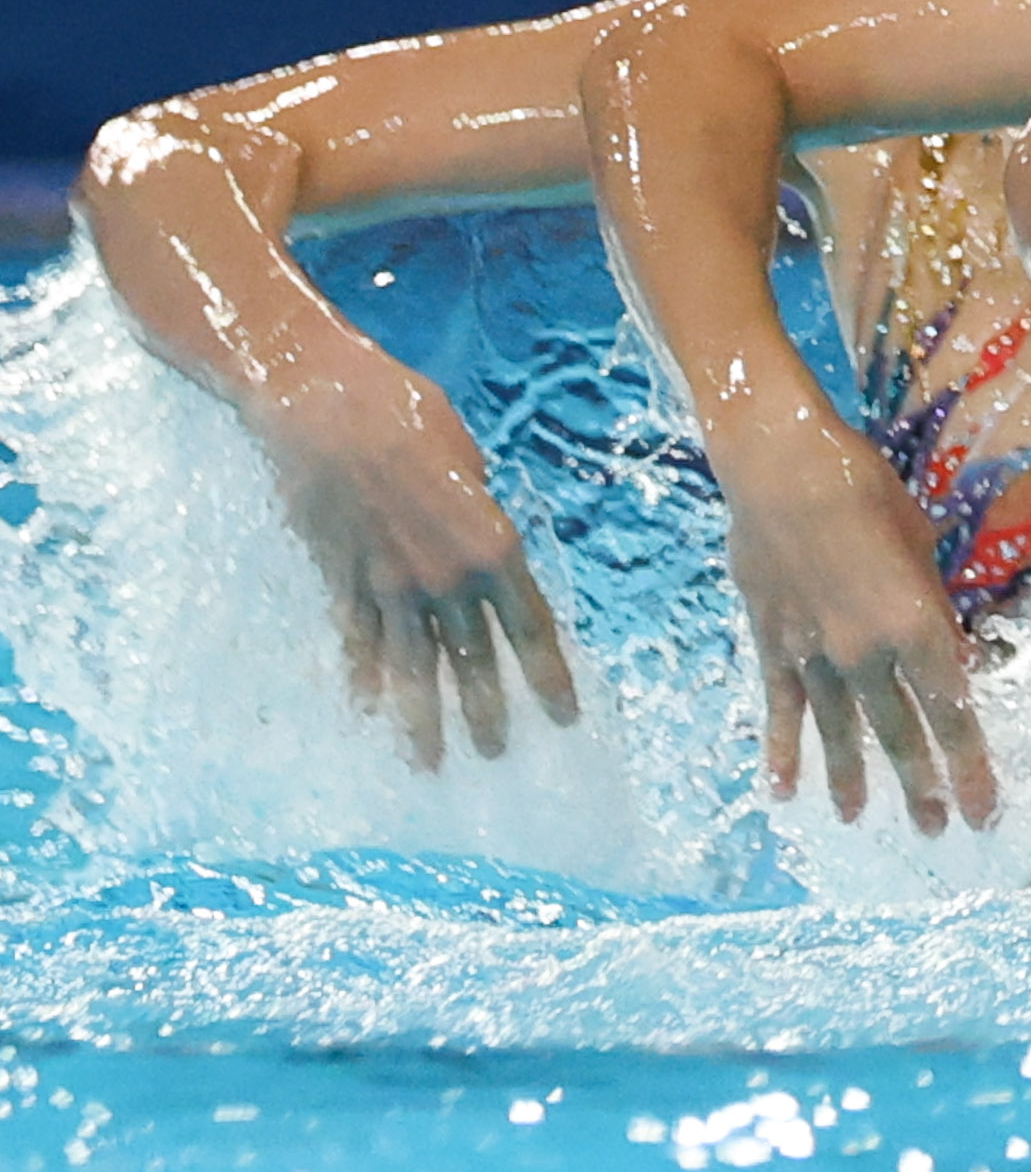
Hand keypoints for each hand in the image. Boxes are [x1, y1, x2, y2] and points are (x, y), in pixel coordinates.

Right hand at [252, 358, 578, 767]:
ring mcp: (389, 585)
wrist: (326, 408)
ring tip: (430, 763)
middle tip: (495, 755)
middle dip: (485, 712)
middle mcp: (445, 577)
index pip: (530, 627)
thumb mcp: (470, 462)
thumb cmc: (409, 417)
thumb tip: (477, 546)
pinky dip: (362, 677)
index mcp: (492, 545)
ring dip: (422, 719)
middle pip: (472, 660)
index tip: (564, 716)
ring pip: (411, 667)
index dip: (548, 676)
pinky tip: (366, 710)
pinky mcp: (341, 580)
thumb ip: (479, 517)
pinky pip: (356, 640)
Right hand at [722, 431, 996, 833]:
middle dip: (922, 786)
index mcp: (915, 627)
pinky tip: (782, 791)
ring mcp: (814, 655)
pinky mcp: (773, 645)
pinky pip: (780, 709)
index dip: (970, 764)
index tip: (984, 809)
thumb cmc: (866, 493)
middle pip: (900, 733)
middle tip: (938, 830)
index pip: (952, 711)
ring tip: (862, 821)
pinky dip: (781, 751)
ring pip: (839, 732)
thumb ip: (933, 611)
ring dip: (853, 780)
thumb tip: (948, 659)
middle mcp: (866, 654)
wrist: (782, 472)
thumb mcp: (921, 547)